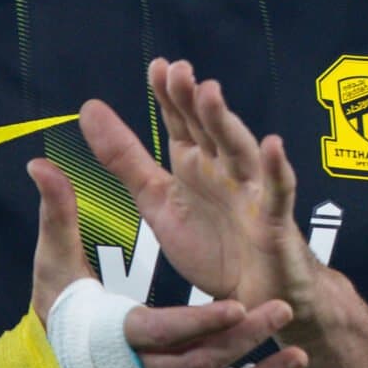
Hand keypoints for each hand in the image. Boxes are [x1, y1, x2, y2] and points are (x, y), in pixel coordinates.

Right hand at [26, 156, 307, 367]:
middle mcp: (145, 367)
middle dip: (242, 337)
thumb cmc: (58, 308)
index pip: (162, 332)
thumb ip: (57, 215)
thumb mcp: (54, 262)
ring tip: (288, 326)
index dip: (198, 322)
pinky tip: (292, 361)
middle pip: (200, 359)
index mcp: (116, 334)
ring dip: (256, 354)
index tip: (235, 304)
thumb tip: (40, 165)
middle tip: (279, 308)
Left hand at [77, 60, 321, 324]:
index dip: (169, 96)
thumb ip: (124, 158)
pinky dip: (277, 170)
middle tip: (179, 71)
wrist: (250, 300)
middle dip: (193, 100)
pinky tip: (272, 146)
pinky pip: (278, 193)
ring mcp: (251, 193)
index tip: (157, 67)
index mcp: (195, 166)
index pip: (181, 123)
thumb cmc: (213, 249)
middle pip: (209, 130)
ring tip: (210, 94)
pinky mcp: (274, 222)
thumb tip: (88, 108)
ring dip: (225, 122)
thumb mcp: (157, 202)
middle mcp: (224, 171)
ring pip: (239, 151)